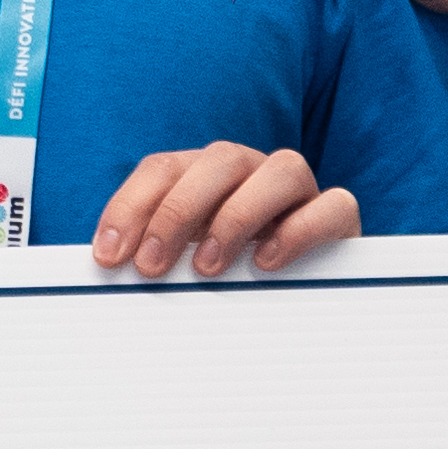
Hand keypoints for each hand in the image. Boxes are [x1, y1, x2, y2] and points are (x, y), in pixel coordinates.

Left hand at [87, 142, 362, 280]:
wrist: (306, 287)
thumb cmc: (231, 275)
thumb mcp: (183, 264)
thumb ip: (154, 258)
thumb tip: (110, 273)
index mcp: (207, 174)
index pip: (164, 168)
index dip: (130, 206)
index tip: (109, 255)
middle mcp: (253, 171)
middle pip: (217, 161)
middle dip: (177, 212)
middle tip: (151, 266)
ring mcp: (300, 191)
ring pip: (282, 170)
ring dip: (238, 216)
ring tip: (209, 267)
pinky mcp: (338, 218)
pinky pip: (333, 205)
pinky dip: (299, 230)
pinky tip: (267, 262)